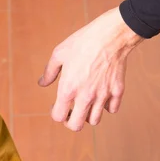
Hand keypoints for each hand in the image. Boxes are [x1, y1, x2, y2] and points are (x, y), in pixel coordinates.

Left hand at [39, 7, 141, 131]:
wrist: (111, 34)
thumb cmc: (84, 41)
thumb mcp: (60, 53)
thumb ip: (49, 72)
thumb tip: (42, 83)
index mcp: (68, 89)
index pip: (58, 116)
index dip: (56, 114)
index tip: (57, 106)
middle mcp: (85, 96)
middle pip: (76, 126)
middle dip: (71, 122)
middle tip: (71, 112)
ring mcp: (103, 95)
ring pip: (95, 120)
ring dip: (88, 115)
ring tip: (87, 104)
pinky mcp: (117, 91)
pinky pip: (112, 109)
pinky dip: (107, 106)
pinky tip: (102, 96)